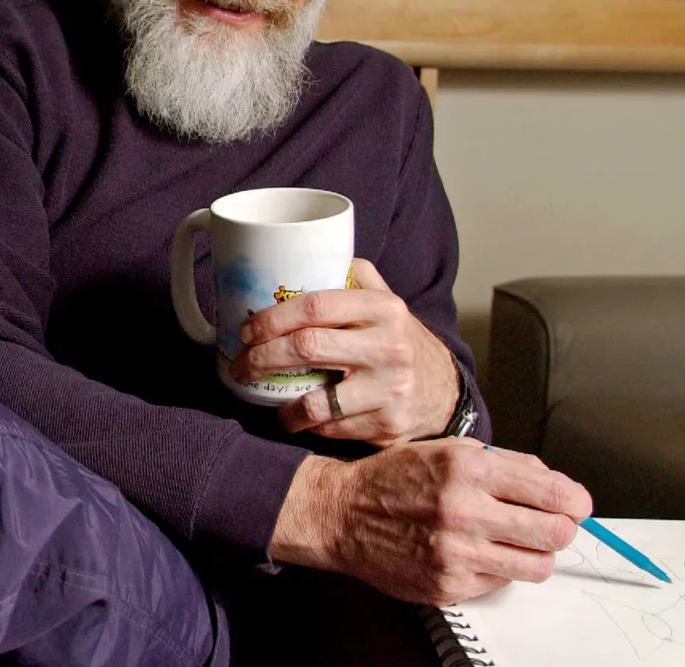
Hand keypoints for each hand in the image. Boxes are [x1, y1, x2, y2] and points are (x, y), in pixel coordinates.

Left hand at [234, 258, 461, 445]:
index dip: (270, 318)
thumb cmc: (396, 339)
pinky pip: (329, 428)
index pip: (314, 306)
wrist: (443, 389)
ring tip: (261, 395)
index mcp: (384, 308)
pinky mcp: (387, 425)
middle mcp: (390, 347)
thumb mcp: (383, 301)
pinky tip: (298, 415)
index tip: (245, 330)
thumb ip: (350, 277)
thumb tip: (296, 257)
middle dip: (260, 358)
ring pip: (314, 401)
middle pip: (306, 348)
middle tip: (241, 366)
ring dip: (278, 402)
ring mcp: (390, 390)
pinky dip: (306, 423)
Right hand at [271, 440, 592, 604]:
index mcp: (468, 470)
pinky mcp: (448, 584)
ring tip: (514, 541)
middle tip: (548, 525)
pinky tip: (474, 552)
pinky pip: (501, 582)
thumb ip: (506, 464)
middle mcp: (463, 511)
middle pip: (556, 534)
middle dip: (560, 529)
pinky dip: (496, 568)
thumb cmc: (393, 481)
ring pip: (538, 566)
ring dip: (534, 553)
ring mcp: (456, 553)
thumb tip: (558, 486)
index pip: (555, 494)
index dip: (576, 503)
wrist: (340, 514)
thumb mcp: (447, 452)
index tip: (576, 506)